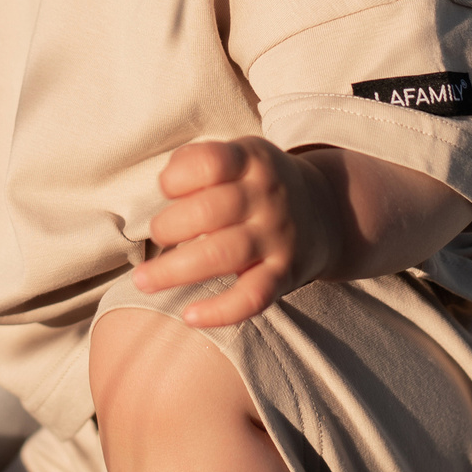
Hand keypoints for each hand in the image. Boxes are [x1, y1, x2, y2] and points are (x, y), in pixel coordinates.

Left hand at [132, 138, 343, 328]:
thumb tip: (166, 186)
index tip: (167, 188)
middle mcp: (267, 197)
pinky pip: (253, 297)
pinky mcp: (284, 274)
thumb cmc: (258, 184)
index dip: (177, 177)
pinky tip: (190, 316)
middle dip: (168, 226)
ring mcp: (276, 237)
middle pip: (209, 211)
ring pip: (223, 255)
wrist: (327, 209)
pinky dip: (221, 311)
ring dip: (175, 270)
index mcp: (251, 161)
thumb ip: (197, 161)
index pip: (211, 163)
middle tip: (157, 234)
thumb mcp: (238, 156)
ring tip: (144, 280)